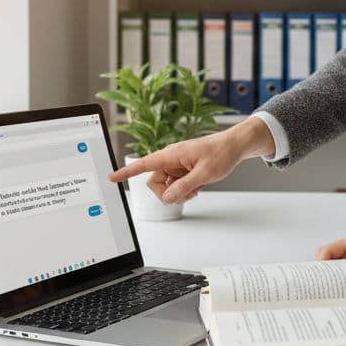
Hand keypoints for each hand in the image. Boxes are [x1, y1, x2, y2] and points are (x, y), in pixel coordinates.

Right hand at [107, 118, 274, 203]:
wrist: (235, 146)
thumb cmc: (221, 153)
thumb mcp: (204, 174)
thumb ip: (184, 187)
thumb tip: (166, 199)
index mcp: (171, 154)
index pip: (143, 164)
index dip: (126, 172)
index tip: (111, 177)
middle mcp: (170, 159)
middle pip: (154, 182)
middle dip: (167, 193)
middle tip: (187, 194)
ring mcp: (176, 165)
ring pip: (165, 187)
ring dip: (178, 193)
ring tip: (196, 188)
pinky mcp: (182, 170)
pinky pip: (175, 185)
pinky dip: (185, 190)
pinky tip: (198, 186)